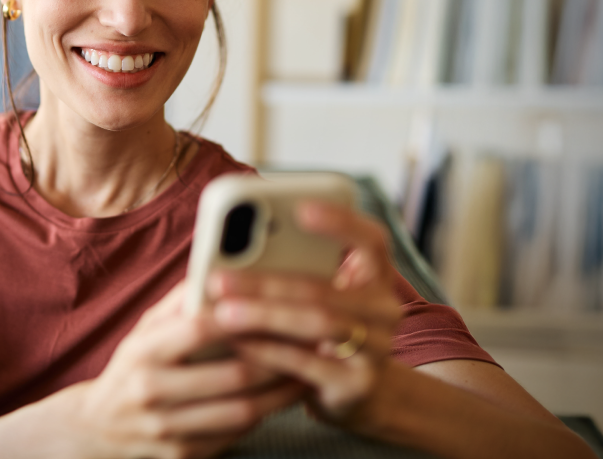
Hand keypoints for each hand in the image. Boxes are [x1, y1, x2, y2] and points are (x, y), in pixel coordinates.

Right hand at [51, 283, 305, 458]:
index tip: (279, 306)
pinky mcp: (181, 455)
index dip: (242, 318)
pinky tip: (282, 398)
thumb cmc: (131, 366)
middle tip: (312, 342)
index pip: (199, 329)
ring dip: (282, 392)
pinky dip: (264, 416)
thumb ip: (181, 301)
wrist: (95, 428)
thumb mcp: (144, 329)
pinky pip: (234, 435)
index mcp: (144, 351)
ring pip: (241, 411)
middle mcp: (151, 390)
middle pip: (232, 375)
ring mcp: (166, 428)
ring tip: (308, 371)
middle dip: (279, 357)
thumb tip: (219, 268)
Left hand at [207, 202, 401, 423]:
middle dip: (266, 282)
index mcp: (376, 275)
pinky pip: (307, 364)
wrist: (362, 393)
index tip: (302, 209)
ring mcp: (376, 348)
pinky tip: (237, 343)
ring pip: (318, 323)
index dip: (341, 222)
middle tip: (219, 279)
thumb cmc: (325, 328)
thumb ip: (296, 270)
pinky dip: (268, 351)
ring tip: (222, 312)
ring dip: (264, 316)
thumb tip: (228, 252)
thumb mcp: (321, 295)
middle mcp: (384, 308)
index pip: (371, 239)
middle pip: (325, 288)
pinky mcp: (358, 384)